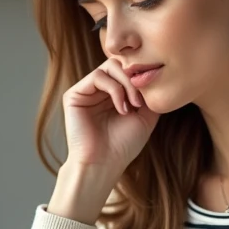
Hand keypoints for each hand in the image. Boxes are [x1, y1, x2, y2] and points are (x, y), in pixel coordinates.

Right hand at [62, 57, 160, 175]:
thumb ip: (149, 94)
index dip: (141, 77)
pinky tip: (122, 109)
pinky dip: (115, 90)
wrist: (104, 164)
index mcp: (112, 94)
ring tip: (133, 106)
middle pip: (119, 63)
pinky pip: (98, 76)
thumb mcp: (145, 117)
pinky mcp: (74, 94)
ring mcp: (86, 91)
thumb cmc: (123, 146)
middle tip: (141, 101)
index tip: (152, 98)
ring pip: (110, 66)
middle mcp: (98, 90)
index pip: (127, 70)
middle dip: (134, 79)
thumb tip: (153, 75)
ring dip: (127, 84)